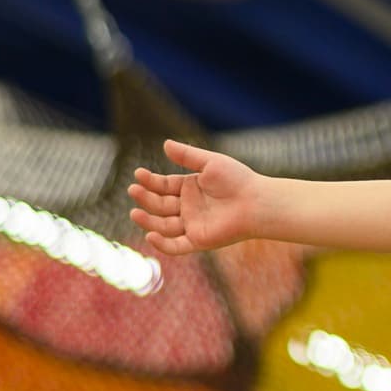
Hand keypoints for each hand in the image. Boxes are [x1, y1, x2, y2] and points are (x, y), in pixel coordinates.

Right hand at [127, 139, 263, 255]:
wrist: (257, 202)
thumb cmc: (238, 180)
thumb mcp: (210, 163)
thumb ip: (187, 155)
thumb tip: (165, 144)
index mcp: (190, 188)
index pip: (163, 186)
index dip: (149, 181)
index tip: (139, 174)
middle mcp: (189, 207)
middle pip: (160, 205)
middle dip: (146, 198)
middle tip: (134, 190)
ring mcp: (193, 224)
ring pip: (164, 226)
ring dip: (148, 221)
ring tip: (135, 212)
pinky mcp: (199, 240)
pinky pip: (177, 246)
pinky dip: (163, 245)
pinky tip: (150, 237)